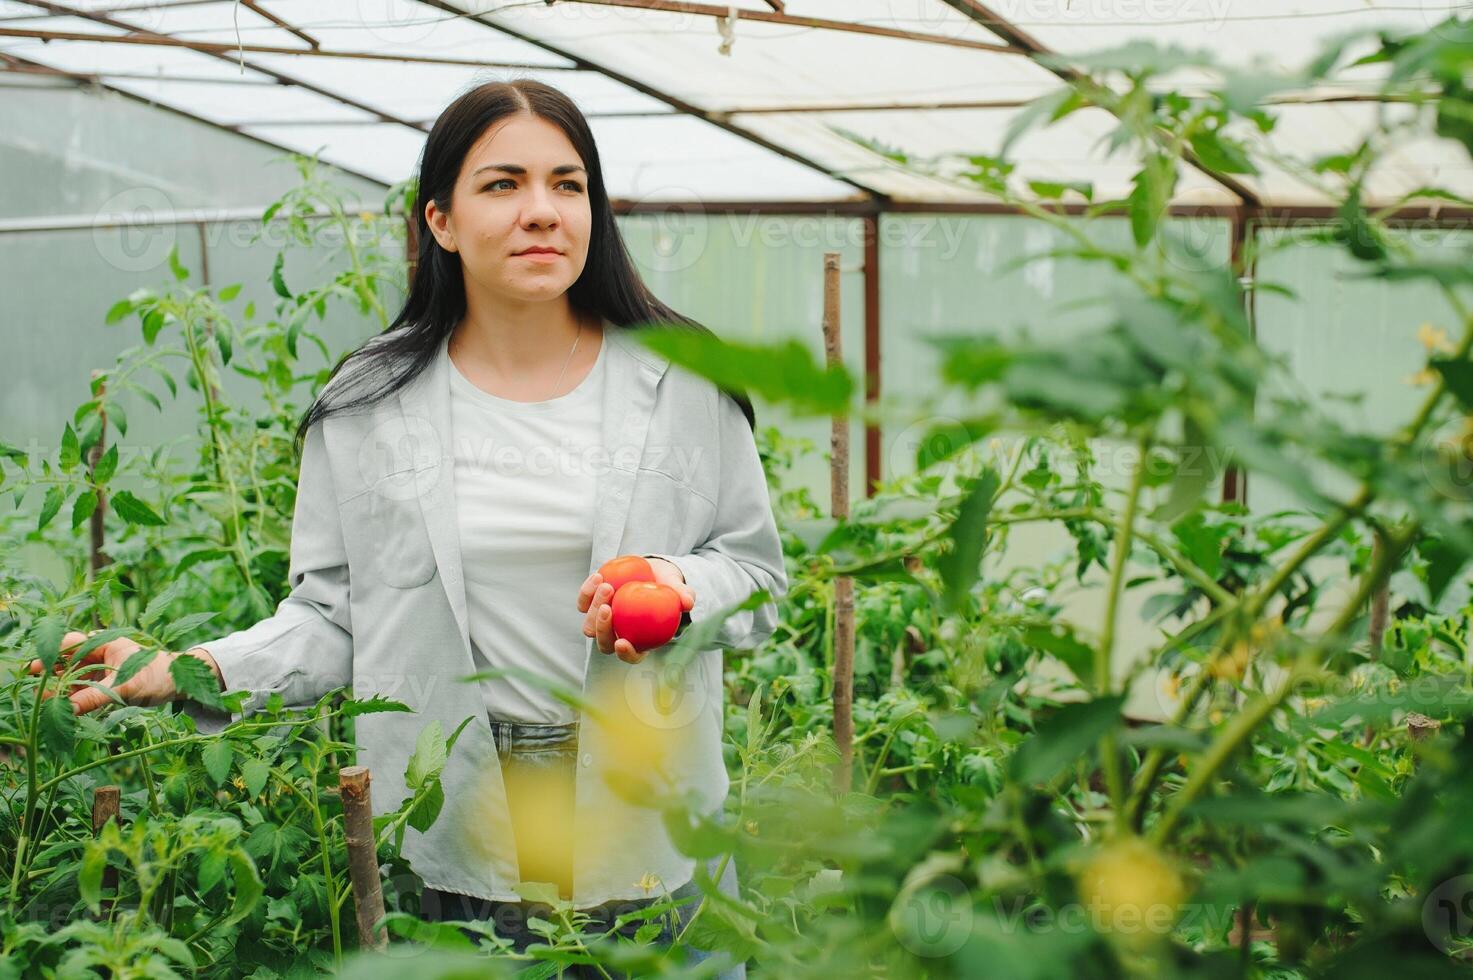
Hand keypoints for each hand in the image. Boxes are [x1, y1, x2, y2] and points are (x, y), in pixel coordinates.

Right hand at [26, 630, 222, 715]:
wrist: (181, 683)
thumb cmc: (158, 675)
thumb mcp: (127, 686)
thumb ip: (97, 697)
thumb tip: (69, 708)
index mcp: (104, 642)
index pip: (70, 644)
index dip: (51, 655)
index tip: (35, 669)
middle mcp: (99, 653)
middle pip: (67, 662)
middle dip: (52, 676)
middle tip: (38, 692)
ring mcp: (100, 668)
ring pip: (73, 678)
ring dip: (60, 689)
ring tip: (47, 704)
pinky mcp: (103, 683)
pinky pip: (82, 689)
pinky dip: (73, 698)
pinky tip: (63, 709)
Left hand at [577, 558, 693, 664]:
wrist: (650, 571)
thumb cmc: (667, 586)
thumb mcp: (677, 589)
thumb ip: (682, 596)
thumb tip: (688, 602)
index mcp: (640, 642)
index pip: (632, 656)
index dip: (626, 654)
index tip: (623, 642)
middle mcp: (617, 636)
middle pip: (604, 644)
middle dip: (602, 630)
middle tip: (608, 609)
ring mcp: (602, 623)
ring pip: (589, 626)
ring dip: (593, 609)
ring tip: (607, 586)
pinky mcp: (591, 606)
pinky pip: (583, 603)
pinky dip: (587, 592)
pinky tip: (598, 576)